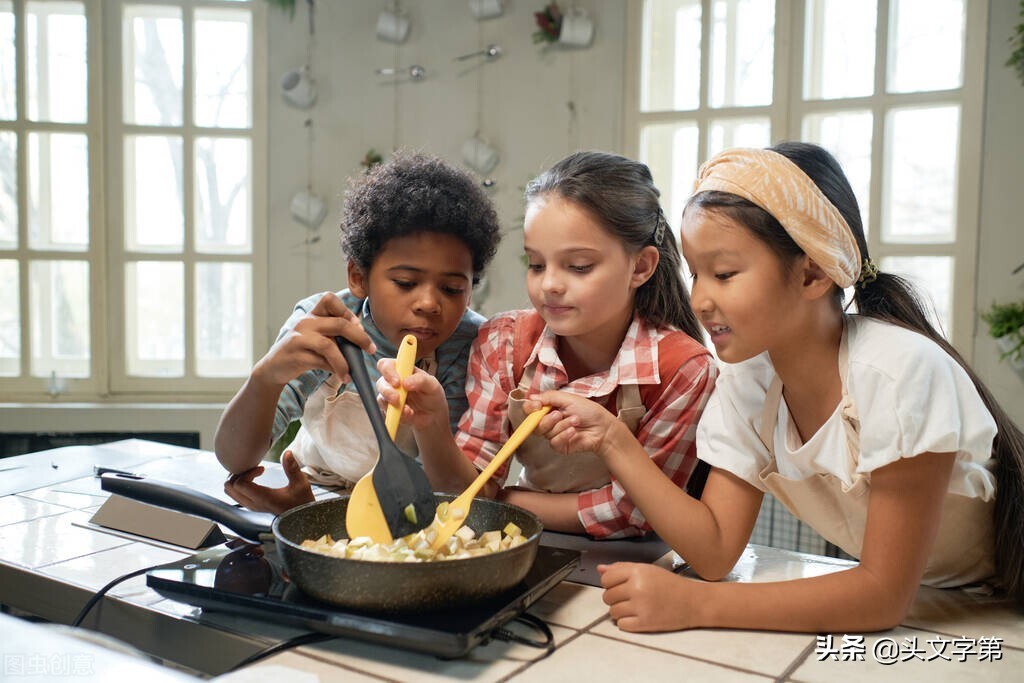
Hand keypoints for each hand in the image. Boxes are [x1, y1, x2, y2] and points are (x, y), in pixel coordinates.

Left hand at [223, 450, 314, 514]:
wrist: (302, 519)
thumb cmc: (302, 503)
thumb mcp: (301, 484)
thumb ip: (292, 468)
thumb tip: (287, 453)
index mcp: (263, 498)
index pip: (239, 484)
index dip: (247, 472)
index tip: (262, 468)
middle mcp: (253, 504)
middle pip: (229, 487)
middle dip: (238, 474)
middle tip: (254, 468)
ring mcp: (252, 506)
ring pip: (230, 492)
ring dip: (237, 479)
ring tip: (252, 473)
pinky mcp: (253, 506)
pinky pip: (236, 495)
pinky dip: (240, 485)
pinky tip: (254, 480)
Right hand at [254, 292, 375, 387]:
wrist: (274, 368)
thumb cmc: (301, 352)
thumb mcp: (317, 339)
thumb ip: (335, 336)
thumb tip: (362, 343)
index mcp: (312, 315)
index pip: (330, 299)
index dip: (347, 311)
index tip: (359, 327)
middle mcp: (305, 322)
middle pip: (338, 323)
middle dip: (359, 337)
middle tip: (370, 349)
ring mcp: (299, 337)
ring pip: (329, 345)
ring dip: (344, 361)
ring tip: (350, 373)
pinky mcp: (295, 354)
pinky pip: (320, 361)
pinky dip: (334, 369)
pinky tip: (341, 376)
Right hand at [376, 358, 449, 430]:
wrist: (433, 414)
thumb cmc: (432, 395)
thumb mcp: (432, 385)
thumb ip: (421, 380)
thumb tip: (405, 382)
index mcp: (401, 370)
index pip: (386, 365)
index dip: (388, 371)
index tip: (397, 382)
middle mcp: (392, 382)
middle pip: (380, 382)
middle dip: (387, 391)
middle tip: (397, 398)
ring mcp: (389, 397)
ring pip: (381, 398)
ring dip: (394, 405)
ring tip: (408, 410)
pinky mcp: (389, 410)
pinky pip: (387, 412)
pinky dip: (398, 415)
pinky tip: (409, 414)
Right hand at [526, 390, 623, 455]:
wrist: (603, 428)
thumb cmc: (589, 412)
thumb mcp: (569, 399)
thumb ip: (549, 397)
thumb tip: (531, 397)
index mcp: (549, 408)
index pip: (530, 410)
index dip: (530, 408)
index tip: (537, 406)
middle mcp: (549, 422)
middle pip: (534, 424)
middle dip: (547, 419)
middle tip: (559, 414)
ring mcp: (554, 434)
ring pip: (546, 433)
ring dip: (561, 425)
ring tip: (576, 420)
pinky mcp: (560, 446)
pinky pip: (553, 442)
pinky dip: (564, 435)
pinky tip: (574, 431)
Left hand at [598, 562, 702, 631]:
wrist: (693, 602)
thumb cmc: (669, 584)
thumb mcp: (647, 570)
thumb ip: (622, 568)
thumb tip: (600, 568)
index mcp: (637, 572)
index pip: (606, 579)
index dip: (609, 583)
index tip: (618, 586)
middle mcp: (636, 588)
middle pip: (607, 596)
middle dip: (614, 598)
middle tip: (629, 598)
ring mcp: (640, 607)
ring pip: (612, 612)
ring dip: (619, 611)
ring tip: (634, 607)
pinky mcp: (644, 623)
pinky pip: (621, 625)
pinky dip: (626, 622)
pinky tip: (637, 616)